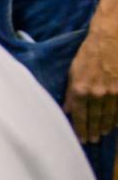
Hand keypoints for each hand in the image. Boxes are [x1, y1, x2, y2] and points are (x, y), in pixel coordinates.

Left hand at [65, 27, 117, 142]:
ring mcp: (113, 92)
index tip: (81, 138)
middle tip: (92, 140)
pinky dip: (117, 118)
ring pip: (109, 116)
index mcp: (80, 89)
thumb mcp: (73, 71)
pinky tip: (115, 124)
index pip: (79, 115)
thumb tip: (67, 109)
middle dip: (93, 130)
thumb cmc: (89, 53)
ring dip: (105, 127)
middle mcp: (97, 93)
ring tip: (102, 134)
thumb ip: (70, 92)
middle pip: (95, 118)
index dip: (80, 128)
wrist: (110, 39)